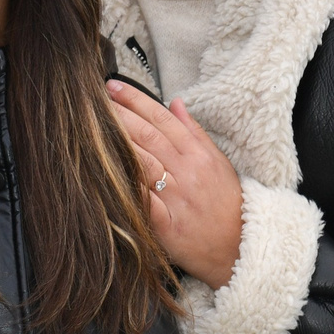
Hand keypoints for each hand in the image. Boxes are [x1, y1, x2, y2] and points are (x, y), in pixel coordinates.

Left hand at [107, 80, 243, 288]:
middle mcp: (187, 172)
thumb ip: (194, 132)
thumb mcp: (218, 162)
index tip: (114, 86)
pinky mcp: (168, 226)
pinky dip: (129, 188)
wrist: (241, 247)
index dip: (136, 100)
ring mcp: (177, 199)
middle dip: (119, 114)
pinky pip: (144, 204)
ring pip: (143, 163)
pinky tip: (107, 174)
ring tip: (92, 126)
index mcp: (197, 154)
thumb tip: (174, 102)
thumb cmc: (227, 204)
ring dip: (117, 143)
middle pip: (148, 136)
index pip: (162, 118)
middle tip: (94, 98)